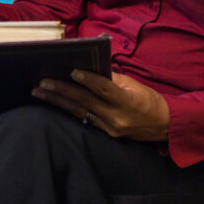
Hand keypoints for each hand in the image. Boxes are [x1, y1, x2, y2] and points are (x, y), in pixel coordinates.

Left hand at [31, 70, 169, 140]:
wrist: (163, 127)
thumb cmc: (149, 101)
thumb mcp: (134, 86)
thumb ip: (112, 78)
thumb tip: (90, 69)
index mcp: (126, 102)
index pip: (104, 89)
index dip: (88, 80)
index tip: (72, 71)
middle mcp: (115, 118)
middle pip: (85, 101)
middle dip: (62, 91)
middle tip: (42, 83)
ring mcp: (109, 128)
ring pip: (79, 112)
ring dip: (57, 101)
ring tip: (39, 92)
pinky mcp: (105, 134)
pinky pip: (83, 119)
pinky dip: (68, 109)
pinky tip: (54, 103)